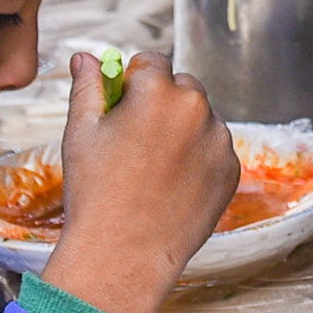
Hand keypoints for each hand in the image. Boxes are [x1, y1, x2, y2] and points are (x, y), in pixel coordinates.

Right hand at [39, 52, 238, 312]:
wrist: (123, 255)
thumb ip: (88, 87)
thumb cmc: (95, 192)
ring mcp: (220, 142)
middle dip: (161, 102)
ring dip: (182, 131)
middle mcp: (199, 109)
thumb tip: (86, 57)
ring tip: (150, 170)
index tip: (120, 107)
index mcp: (160, 91)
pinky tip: (170, 187)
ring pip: (200, 120)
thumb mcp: (81, 132)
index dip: (132, 82)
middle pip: (181, 87)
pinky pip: (213, 151)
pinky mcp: (231, 171)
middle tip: (134, 141)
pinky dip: (197, 160)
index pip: (151, 62)